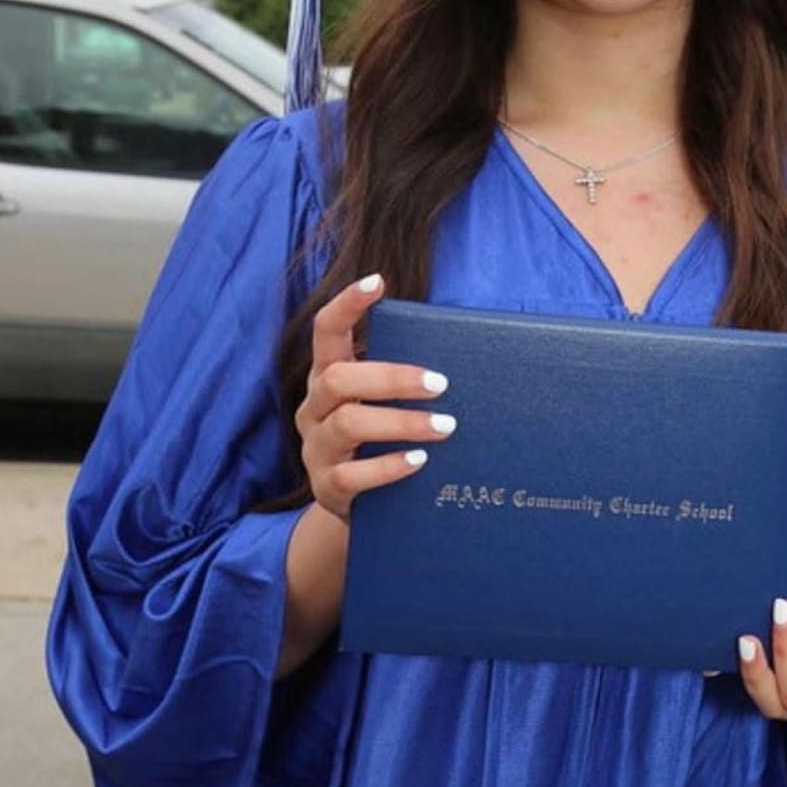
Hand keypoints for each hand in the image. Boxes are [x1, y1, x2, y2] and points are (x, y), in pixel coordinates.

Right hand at [294, 273, 456, 521]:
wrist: (360, 506)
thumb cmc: (383, 439)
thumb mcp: (382, 403)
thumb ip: (405, 379)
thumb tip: (471, 354)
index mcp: (327, 376)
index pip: (326, 330)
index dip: (347, 304)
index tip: (377, 280)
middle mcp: (314, 407)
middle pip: (338, 378)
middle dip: (392, 377)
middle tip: (440, 383)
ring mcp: (316, 448)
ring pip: (348, 424)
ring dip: (402, 422)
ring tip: (445, 425)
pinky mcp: (327, 488)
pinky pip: (353, 475)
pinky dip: (389, 466)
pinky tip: (420, 461)